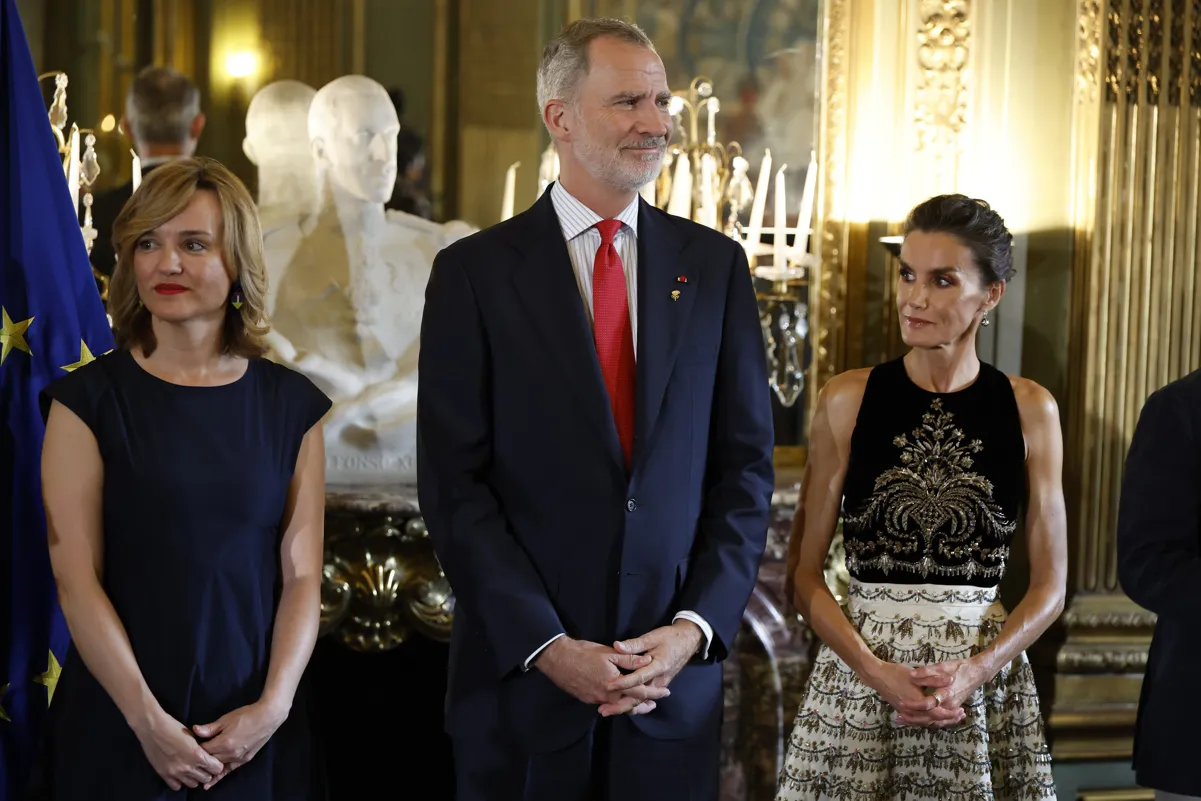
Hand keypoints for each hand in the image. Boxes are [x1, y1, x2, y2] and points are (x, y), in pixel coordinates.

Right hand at [132, 707, 224, 790]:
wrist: (153, 728)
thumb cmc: (174, 727)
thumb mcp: (193, 736)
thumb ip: (201, 749)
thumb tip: (207, 755)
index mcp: (198, 755)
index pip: (216, 768)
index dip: (217, 765)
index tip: (214, 762)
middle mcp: (188, 767)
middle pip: (206, 778)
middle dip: (207, 772)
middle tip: (203, 766)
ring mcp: (175, 773)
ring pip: (193, 784)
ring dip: (194, 778)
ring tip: (192, 770)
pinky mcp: (164, 775)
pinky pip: (177, 786)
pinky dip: (180, 781)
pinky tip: (180, 773)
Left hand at [192, 699, 288, 788]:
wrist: (267, 717)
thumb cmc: (246, 715)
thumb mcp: (226, 719)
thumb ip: (210, 728)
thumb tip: (194, 730)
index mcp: (223, 742)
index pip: (203, 750)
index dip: (196, 748)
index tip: (191, 746)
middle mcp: (229, 754)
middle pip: (209, 760)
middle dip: (201, 758)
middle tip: (193, 756)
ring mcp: (237, 758)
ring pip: (217, 766)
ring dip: (208, 766)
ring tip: (197, 770)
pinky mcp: (244, 760)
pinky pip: (228, 770)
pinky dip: (218, 777)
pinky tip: (209, 784)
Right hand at [533, 638, 669, 711]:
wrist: (558, 659)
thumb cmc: (584, 653)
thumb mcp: (610, 653)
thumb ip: (630, 659)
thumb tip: (648, 662)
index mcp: (614, 684)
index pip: (640, 692)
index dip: (654, 692)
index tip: (665, 691)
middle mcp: (606, 696)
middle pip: (631, 705)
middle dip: (645, 704)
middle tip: (656, 702)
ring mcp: (596, 699)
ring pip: (618, 707)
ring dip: (632, 706)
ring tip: (642, 705)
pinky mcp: (588, 699)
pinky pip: (607, 704)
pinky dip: (618, 704)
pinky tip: (620, 699)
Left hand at [601, 621, 702, 715]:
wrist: (688, 642)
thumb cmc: (670, 637)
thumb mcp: (652, 637)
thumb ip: (634, 644)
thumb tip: (617, 646)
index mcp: (658, 666)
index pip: (638, 678)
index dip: (623, 683)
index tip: (608, 686)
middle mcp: (659, 680)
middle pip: (639, 697)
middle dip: (620, 705)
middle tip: (603, 710)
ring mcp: (660, 684)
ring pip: (641, 701)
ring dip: (625, 707)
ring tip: (607, 711)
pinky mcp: (659, 686)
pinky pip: (645, 699)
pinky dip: (633, 705)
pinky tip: (621, 708)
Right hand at [860, 660, 963, 727]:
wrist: (876, 676)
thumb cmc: (896, 673)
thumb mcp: (916, 675)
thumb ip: (934, 678)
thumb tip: (951, 680)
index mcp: (917, 703)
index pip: (938, 713)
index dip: (951, 714)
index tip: (961, 711)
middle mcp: (913, 711)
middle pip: (934, 720)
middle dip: (948, 719)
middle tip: (960, 716)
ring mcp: (906, 713)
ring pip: (926, 721)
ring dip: (939, 720)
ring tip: (951, 717)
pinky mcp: (903, 711)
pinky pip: (919, 719)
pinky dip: (929, 719)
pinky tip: (934, 716)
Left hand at [898, 659, 985, 727]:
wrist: (976, 673)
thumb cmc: (959, 668)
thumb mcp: (943, 666)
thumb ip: (927, 671)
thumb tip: (912, 675)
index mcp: (946, 693)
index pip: (927, 704)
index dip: (913, 705)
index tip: (901, 703)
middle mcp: (949, 704)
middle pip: (929, 717)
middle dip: (912, 718)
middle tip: (897, 717)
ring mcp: (950, 708)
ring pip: (933, 721)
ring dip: (917, 722)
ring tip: (902, 720)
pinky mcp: (950, 709)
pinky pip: (938, 720)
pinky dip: (926, 721)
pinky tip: (915, 719)